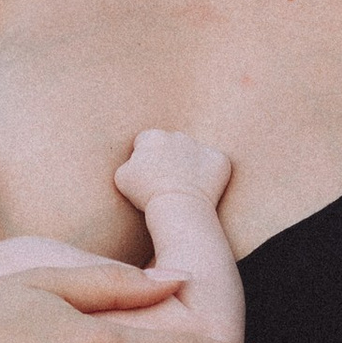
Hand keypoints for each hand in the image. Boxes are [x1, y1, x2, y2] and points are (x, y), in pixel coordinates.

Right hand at [114, 128, 234, 211]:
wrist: (178, 206)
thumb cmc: (146, 194)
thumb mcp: (122, 177)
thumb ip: (128, 162)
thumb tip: (136, 161)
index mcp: (152, 136)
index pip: (146, 142)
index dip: (145, 159)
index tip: (148, 175)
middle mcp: (177, 135)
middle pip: (172, 145)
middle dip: (170, 158)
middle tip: (168, 181)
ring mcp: (200, 146)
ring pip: (194, 154)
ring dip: (191, 166)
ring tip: (185, 188)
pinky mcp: (219, 160)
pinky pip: (214, 165)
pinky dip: (211, 176)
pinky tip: (203, 191)